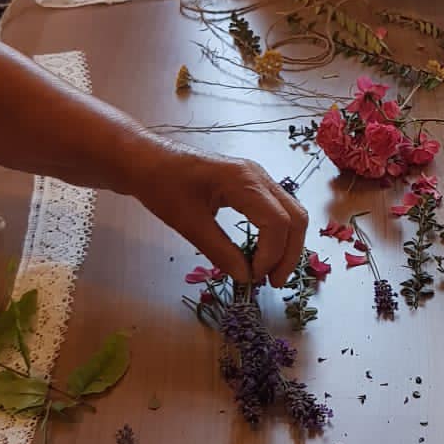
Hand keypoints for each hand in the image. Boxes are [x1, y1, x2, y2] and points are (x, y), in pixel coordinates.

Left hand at [132, 144, 308, 286]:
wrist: (148, 161)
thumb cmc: (163, 186)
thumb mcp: (188, 223)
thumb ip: (220, 251)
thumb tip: (245, 277)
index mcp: (244, 181)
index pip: (277, 222)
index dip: (271, 255)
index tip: (253, 277)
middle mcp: (258, 176)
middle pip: (295, 217)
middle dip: (289, 253)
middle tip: (273, 282)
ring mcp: (258, 178)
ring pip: (291, 214)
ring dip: (287, 246)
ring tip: (270, 272)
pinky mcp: (252, 185)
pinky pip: (278, 211)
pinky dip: (277, 236)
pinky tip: (262, 254)